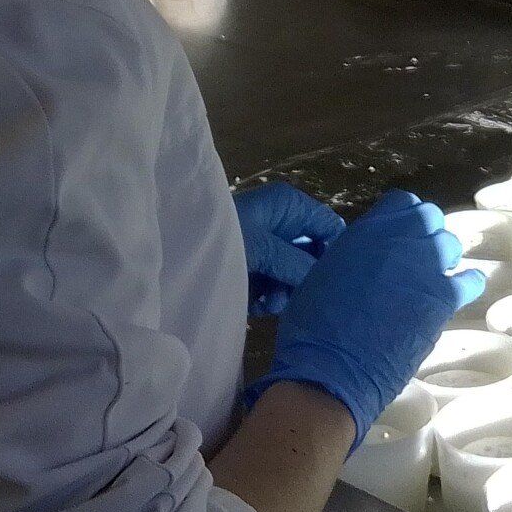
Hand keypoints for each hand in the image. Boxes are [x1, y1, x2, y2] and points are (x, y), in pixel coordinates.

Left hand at [234, 182, 345, 317]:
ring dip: (286, 290)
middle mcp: (281, 223)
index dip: (334, 252)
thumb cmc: (224, 241)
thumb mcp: (266, 250)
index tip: (332, 280)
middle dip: (305, 276)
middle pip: (312, 253)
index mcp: (288, 206)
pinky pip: (274, 285)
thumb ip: (299, 264)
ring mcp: (265, 247)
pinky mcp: (252, 269)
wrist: (178, 258)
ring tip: (270, 300)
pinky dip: (269, 297)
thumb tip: (325, 280)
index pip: (328, 226)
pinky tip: (258, 305)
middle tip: (296, 294)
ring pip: (294, 273)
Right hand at [249, 191, 484, 447]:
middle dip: (424, 235)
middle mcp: (402, 238)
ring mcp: (427, 265)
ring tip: (431, 280)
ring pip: (451, 244)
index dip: (402, 219)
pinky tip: (461, 292)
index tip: (399, 237)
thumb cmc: (313, 326)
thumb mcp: (326, 272)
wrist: (331, 367)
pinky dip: (468, 284)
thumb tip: (369, 260)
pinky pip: (471, 281)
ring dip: (442, 258)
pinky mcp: (444, 297)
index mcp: (368, 230)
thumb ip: (354, 255)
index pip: (400, 203)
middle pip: (429, 218)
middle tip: (415, 261)